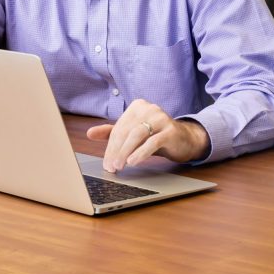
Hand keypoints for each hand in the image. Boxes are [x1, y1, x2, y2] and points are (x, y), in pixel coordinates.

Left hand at [86, 99, 210, 171]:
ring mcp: (161, 117)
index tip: (106, 163)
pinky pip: (153, 141)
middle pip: (126, 131)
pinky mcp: (171, 129)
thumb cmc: (156, 136)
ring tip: (120, 166)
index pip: (119, 128)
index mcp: (137, 106)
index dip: (110, 147)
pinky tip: (133, 162)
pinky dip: (141, 152)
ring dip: (126, 152)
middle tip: (111, 167)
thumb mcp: (133, 133)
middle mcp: (149, 108)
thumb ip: (112, 132)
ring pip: (137, 135)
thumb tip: (89, 133)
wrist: (184, 139)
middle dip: (116, 151)